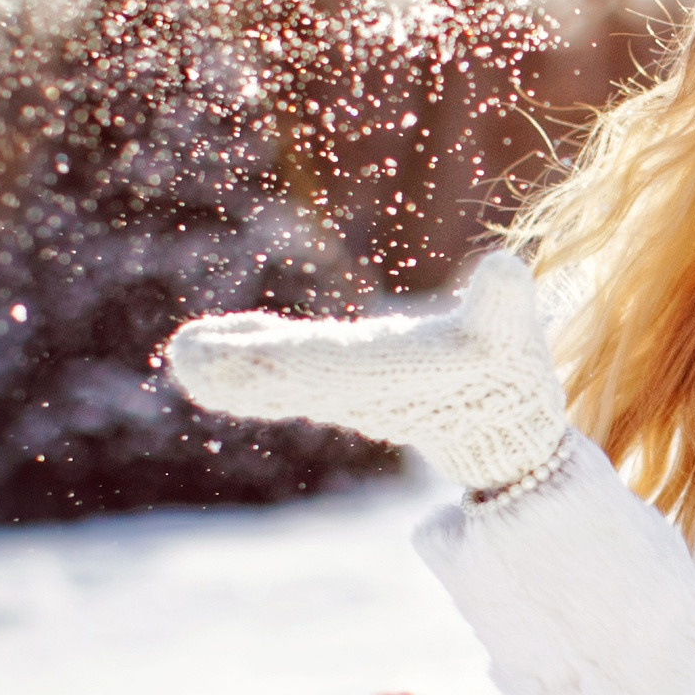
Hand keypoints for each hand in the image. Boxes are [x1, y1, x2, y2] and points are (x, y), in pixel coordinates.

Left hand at [163, 251, 566, 492]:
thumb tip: (507, 268)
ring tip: (184, 353)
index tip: (230, 358)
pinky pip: (281, 370)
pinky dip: (248, 356)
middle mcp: (353, 386)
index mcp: (386, 372)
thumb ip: (506, 304)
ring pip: (275, 377)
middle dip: (236, 369)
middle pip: (283, 377)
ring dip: (231, 367)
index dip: (268, 359)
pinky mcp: (336, 382)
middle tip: (183, 357)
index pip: (317, 365)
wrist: (501, 426)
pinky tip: (210, 343)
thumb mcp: (510, 335)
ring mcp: (339, 387)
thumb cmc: (506, 372)